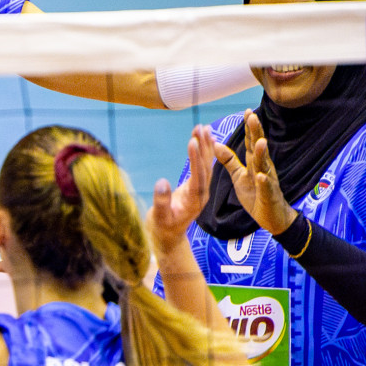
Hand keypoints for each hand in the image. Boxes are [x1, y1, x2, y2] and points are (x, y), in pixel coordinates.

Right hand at [148, 126, 213, 251]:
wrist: (168, 238)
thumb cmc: (162, 228)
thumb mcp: (159, 217)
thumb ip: (161, 201)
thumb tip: (161, 182)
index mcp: (195, 200)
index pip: (197, 175)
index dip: (195, 158)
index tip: (192, 141)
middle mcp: (202, 193)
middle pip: (206, 167)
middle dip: (204, 147)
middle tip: (201, 128)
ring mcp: (201, 190)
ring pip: (206, 165)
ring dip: (206, 146)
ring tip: (204, 128)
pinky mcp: (196, 187)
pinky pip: (202, 167)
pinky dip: (203, 153)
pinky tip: (203, 141)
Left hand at [211, 111, 296, 235]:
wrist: (271, 217)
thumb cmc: (256, 194)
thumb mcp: (239, 176)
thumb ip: (229, 160)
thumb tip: (215, 144)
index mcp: (255, 163)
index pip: (252, 142)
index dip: (250, 128)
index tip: (247, 112)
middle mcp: (263, 168)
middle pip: (259, 148)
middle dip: (256, 133)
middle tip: (253, 117)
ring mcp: (268, 181)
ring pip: (264, 165)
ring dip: (262, 154)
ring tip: (260, 141)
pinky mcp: (269, 196)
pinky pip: (266, 188)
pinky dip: (264, 182)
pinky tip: (261, 176)